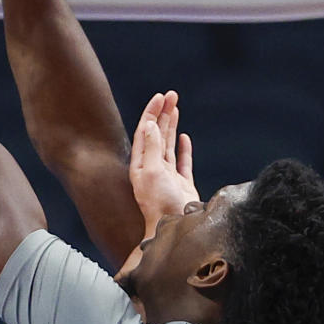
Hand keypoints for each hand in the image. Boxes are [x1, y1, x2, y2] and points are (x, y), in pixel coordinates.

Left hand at [128, 91, 198, 236]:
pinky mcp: (181, 185)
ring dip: (171, 125)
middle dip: (163, 114)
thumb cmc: (160, 204)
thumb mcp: (152, 173)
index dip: (152, 113)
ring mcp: (167, 177)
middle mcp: (152, 169)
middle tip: (172, 95)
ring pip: (168, 145)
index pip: (145, 132)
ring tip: (175, 107)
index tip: (160, 97)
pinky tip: (183, 137)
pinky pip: (182, 162)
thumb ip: (152, 148)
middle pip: (157, 135)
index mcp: (141, 166)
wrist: (175, 228)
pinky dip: (182, 148)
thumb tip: (150, 125)